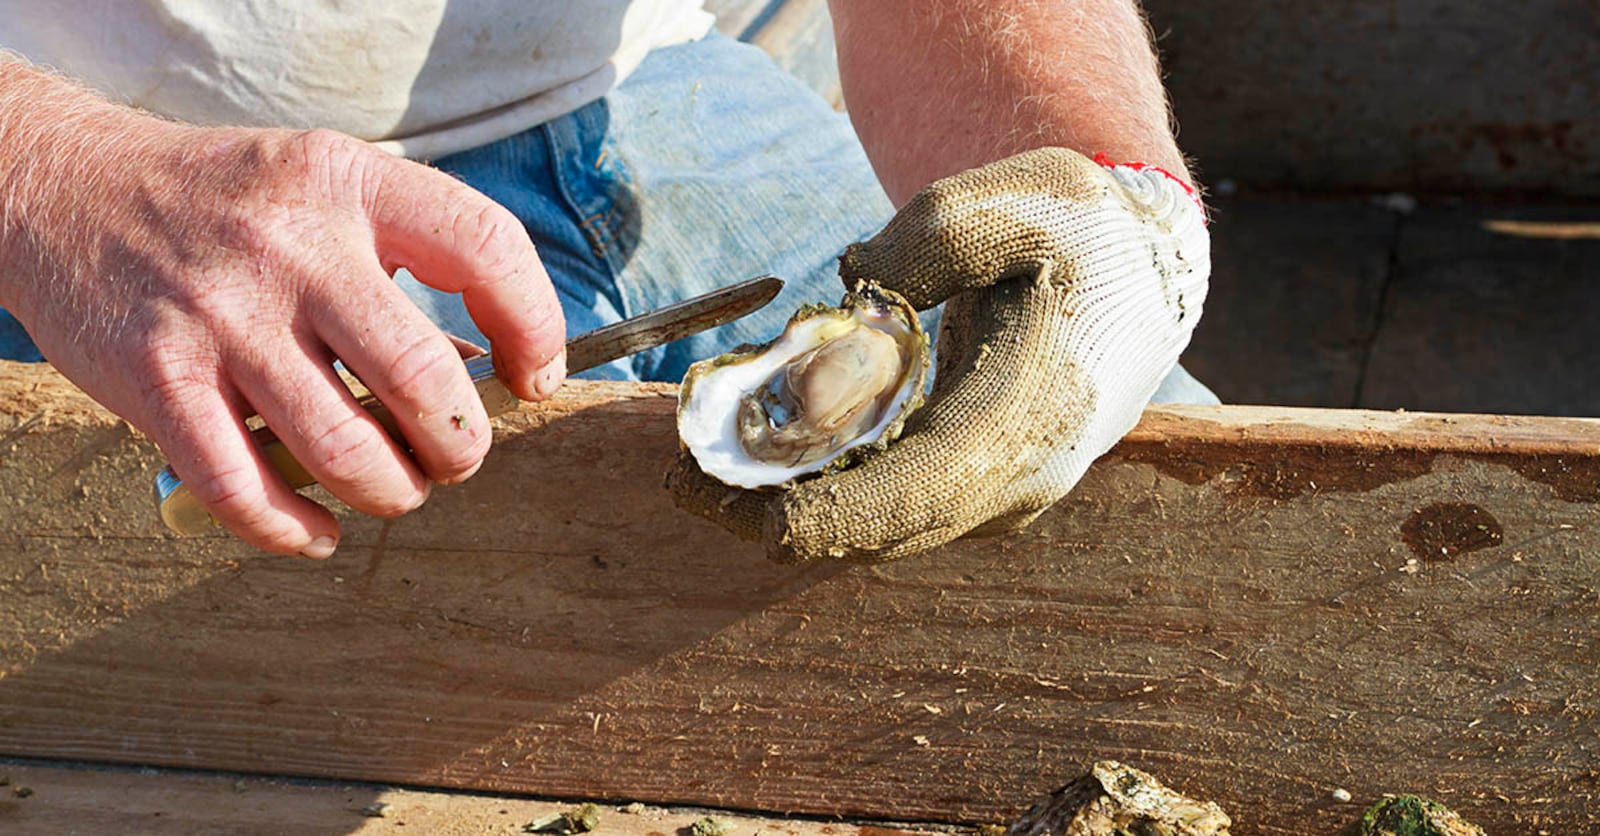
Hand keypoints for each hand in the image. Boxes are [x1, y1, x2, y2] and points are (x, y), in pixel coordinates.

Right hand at [0, 74, 564, 557]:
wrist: (62, 188)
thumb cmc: (226, 203)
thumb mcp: (325, 186)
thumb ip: (405, 257)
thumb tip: (491, 367)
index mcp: (349, 183)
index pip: (486, 247)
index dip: (535, 324)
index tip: (533, 376)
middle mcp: (291, 248)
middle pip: (425, 381)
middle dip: (462, 446)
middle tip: (456, 456)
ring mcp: (222, 317)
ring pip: (347, 452)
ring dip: (392, 493)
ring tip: (392, 487)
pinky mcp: (158, 381)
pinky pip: (246, 491)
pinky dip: (296, 533)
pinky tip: (317, 531)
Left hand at [668, 147, 1207, 561]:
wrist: (1136, 273)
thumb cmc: (1076, 231)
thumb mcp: (1015, 197)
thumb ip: (931, 237)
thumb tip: (849, 289)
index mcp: (1028, 418)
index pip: (913, 497)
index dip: (820, 513)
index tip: (732, 504)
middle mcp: (1014, 480)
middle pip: (878, 531)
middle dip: (773, 513)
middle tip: (679, 475)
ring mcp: (997, 495)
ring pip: (876, 528)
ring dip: (786, 506)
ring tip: (698, 467)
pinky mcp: (974, 488)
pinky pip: (887, 507)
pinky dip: (818, 490)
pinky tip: (756, 456)